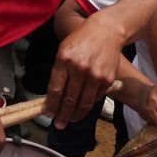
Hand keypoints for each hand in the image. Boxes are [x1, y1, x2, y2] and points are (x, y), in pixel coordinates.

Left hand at [46, 15, 123, 129]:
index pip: (56, 89)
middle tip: (59, 124)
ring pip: (84, 103)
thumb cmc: (80, 41)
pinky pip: (96, 98)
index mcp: (64, 60)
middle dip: (63, 115)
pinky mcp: (108, 80)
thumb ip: (59, 72)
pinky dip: (88, 104)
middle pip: (70, 100)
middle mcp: (80, 69)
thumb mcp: (63, 51)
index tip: (49, 114)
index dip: (52, 105)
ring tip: (70, 120)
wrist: (105, 32)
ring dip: (76, 115)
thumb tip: (54, 97)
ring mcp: (96, 76)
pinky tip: (83, 107)